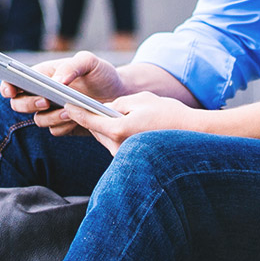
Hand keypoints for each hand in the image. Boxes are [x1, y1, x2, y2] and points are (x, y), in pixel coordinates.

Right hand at [3, 51, 127, 137]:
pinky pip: (54, 131)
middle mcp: (42, 94)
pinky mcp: (63, 126)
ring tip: (69, 111)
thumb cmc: (101, 74)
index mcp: (42, 75)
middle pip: (19, 104)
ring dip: (51, 116)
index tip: (11, 89)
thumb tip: (57, 80)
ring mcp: (52, 112)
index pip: (15, 81)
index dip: (7, 85)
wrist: (120, 95)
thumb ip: (72, 66)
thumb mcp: (90, 62)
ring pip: (38, 120)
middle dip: (29, 103)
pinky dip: (63, 126)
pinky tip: (77, 120)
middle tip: (46, 101)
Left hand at [63, 92, 200, 155]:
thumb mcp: (141, 100)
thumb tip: (105, 108)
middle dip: (89, 118)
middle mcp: (119, 147)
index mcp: (118, 130)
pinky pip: (115, 144)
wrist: (193, 135)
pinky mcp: (132, 160)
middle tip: (77, 106)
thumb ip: (118, 103)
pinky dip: (113, 134)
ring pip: (105, 138)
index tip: (66, 104)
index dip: (76, 111)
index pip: (89, 121)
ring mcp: (125, 156)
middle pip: (96, 130)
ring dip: (101, 127)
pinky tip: (115, 126)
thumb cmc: (168, 114)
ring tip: (95, 114)